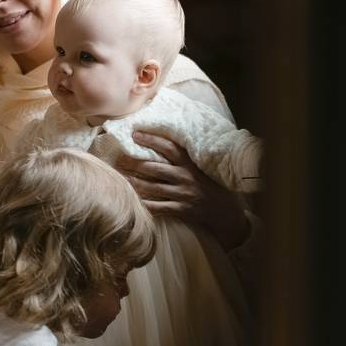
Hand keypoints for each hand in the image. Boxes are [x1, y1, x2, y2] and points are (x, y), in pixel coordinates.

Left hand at [115, 132, 249, 250]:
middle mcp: (186, 177)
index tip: (135, 134)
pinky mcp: (182, 209)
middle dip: (135, 163)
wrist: (225, 211)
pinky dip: (146, 205)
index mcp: (190, 163)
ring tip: (122, 177)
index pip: (169, 147)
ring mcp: (183, 194)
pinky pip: (159, 207)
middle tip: (119, 158)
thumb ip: (184, 157)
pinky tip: (134, 201)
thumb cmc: (210, 185)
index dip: (151, 139)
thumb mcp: (201, 167)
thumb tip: (162, 141)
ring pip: (154, 187)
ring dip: (136, 183)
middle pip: (155, 168)